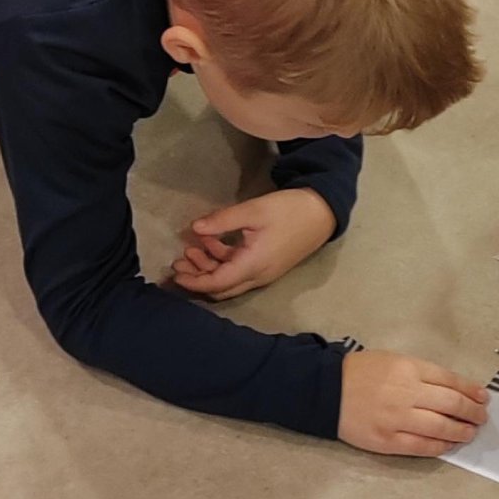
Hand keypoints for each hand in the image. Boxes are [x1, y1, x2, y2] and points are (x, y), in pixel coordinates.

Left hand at [169, 188, 335, 299]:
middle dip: (197, 278)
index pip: (217, 283)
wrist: (323, 212)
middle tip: (178, 263)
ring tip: (192, 249)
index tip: (175, 274)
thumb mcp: (254, 210)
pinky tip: (213, 243)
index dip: (194, 281)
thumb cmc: (289, 210)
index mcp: (253, 265)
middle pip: (221, 288)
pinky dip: (223, 262)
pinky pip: (240, 272)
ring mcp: (265, 273)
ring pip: (230, 281)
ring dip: (209, 268)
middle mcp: (258, 276)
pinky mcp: (268, 266)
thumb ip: (222, 221)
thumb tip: (195, 229)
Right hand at [338, 350, 487, 456]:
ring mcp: (398, 419)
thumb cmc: (361, 372)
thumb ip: (421, 373)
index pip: (451, 381)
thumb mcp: (394, 361)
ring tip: (469, 433)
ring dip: (461, 431)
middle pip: (452, 404)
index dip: (471, 391)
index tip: (483, 397)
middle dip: (472, 412)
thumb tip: (453, 388)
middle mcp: (407, 393)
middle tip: (481, 417)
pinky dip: (440, 446)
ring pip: (441, 427)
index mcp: (410, 369)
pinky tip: (449, 445)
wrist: (325, 390)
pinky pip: (421, 446)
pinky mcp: (387, 440)